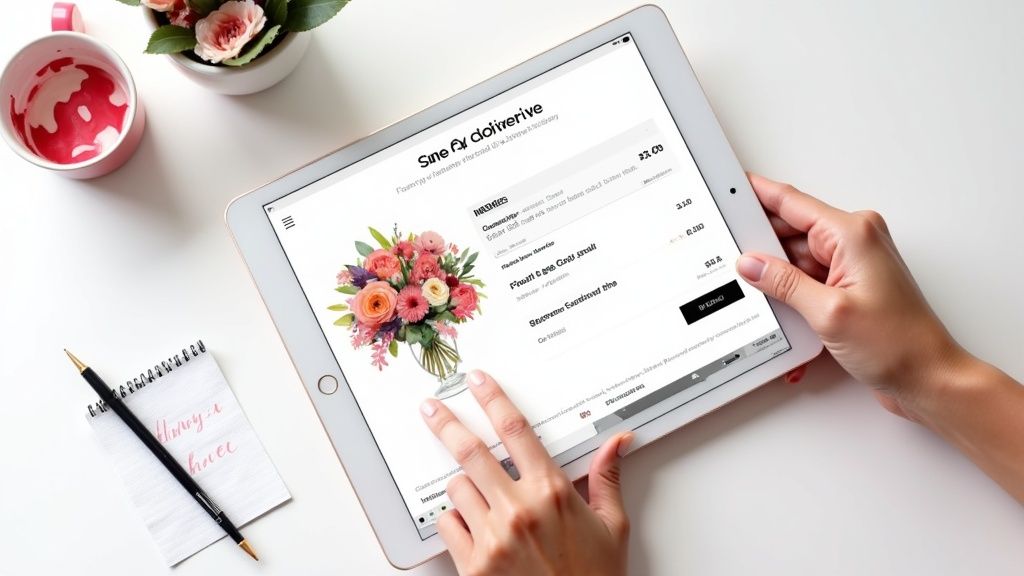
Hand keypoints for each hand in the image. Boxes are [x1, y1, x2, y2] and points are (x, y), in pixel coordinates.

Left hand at [420, 370, 633, 575]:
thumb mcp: (612, 527)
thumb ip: (607, 478)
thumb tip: (618, 441)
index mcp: (553, 492)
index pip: (516, 431)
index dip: (493, 399)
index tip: (477, 382)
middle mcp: (519, 509)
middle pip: (470, 451)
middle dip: (445, 424)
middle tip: (430, 408)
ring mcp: (492, 537)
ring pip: (456, 488)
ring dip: (463, 486)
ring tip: (481, 498)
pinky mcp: (473, 564)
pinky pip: (447, 524)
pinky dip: (455, 521)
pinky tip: (475, 529)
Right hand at [736, 173, 966, 419]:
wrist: (928, 378)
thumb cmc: (900, 344)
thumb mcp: (827, 312)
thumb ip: (782, 283)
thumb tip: (750, 263)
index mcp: (852, 233)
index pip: (791, 202)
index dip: (757, 193)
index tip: (730, 188)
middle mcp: (854, 242)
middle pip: (790, 231)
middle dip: (761, 247)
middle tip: (732, 260)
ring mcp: (851, 265)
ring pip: (795, 259)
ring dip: (777, 279)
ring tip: (765, 299)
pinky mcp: (848, 286)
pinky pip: (807, 279)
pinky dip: (792, 296)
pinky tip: (786, 315)